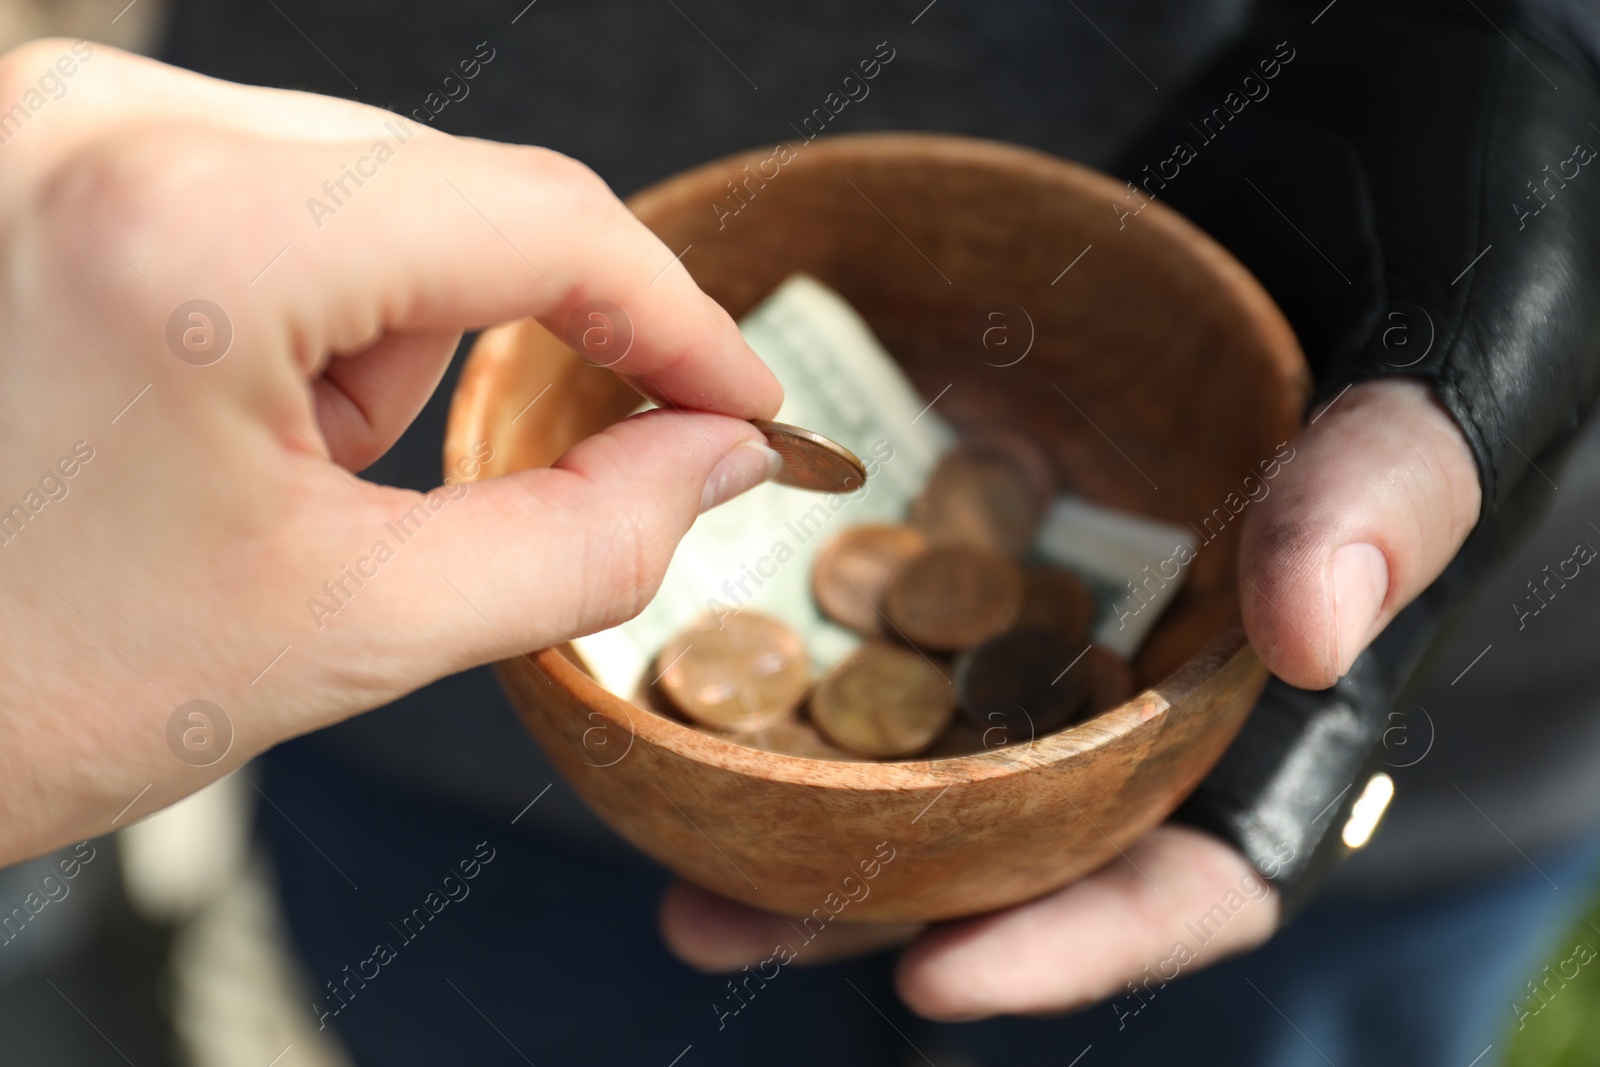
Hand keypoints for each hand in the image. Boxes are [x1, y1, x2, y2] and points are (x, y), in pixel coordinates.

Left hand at [0, 40, 781, 863]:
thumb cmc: (20, 687)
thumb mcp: (347, 629)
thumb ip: (584, 538)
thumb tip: (715, 458)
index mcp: (193, 236)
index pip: (541, 221)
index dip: (676, 319)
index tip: (737, 395)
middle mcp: (106, 124)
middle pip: (452, 196)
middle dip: (473, 349)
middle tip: (388, 491)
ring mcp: (44, 117)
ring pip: (360, 189)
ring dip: (366, 334)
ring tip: (253, 465)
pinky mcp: (26, 143)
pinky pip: (257, 183)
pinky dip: (286, 298)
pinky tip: (199, 408)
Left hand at [659, 377, 1478, 1018]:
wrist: (1332, 186)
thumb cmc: (1417, 295)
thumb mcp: (1435, 390)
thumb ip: (1388, 502)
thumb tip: (1310, 636)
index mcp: (1261, 705)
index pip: (1188, 875)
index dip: (1076, 943)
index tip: (934, 977)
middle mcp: (1138, 679)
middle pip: (1009, 841)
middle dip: (871, 899)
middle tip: (713, 924)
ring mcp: (1047, 604)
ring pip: (919, 737)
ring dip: (790, 797)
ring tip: (656, 835)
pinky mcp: (975, 520)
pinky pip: (877, 603)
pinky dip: (792, 640)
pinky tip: (682, 654)